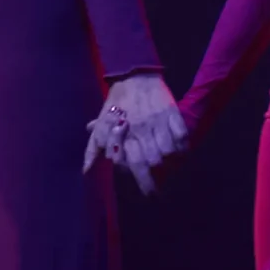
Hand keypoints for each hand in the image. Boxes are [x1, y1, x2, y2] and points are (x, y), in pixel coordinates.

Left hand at [83, 71, 187, 195]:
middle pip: (153, 161)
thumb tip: (86, 171)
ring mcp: (159, 121)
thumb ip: (93, 148)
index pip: (134, 164)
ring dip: (170, 163)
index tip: (149, 194)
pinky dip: (183, 147)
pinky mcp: (173, 113)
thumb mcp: (101, 124)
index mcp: (123, 133)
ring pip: (169, 151)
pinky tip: (180, 152)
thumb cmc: (115, 102)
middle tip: (158, 188)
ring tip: (168, 168)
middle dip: (157, 178)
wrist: (134, 75)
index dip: (143, 182)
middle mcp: (141, 129)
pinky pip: (183, 136)